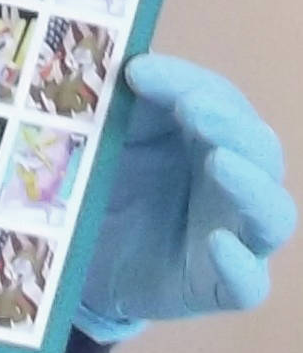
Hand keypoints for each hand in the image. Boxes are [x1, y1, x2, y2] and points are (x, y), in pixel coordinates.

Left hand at [78, 55, 295, 339]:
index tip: (136, 71)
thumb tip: (106, 66)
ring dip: (251, 184)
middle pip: (259, 149)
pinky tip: (218, 244)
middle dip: (230, 124)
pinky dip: (239, 266)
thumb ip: (110, 108)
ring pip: (272, 213)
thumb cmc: (105, 186)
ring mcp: (233, 236)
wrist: (81, 258)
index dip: (185, 81)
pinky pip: (247, 284)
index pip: (217, 99)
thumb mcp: (103, 143)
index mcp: (207, 136)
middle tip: (192, 107)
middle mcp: (232, 182)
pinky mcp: (216, 286)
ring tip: (219, 161)